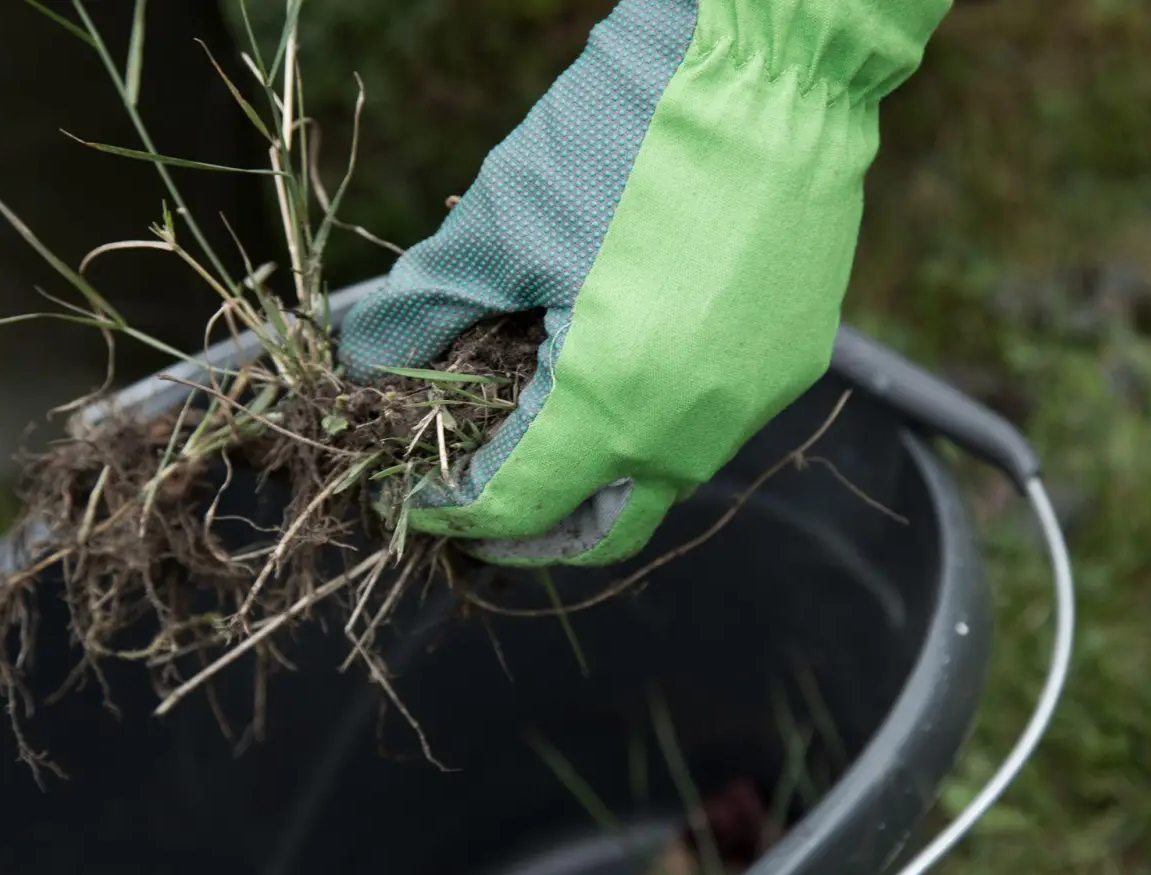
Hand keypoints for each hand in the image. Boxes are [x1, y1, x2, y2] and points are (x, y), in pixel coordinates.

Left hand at [340, 0, 950, 565]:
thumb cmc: (627, 132)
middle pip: (595, 532)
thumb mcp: (499, 224)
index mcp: (611, 405)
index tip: (404, 497)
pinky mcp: (791, 364)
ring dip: (589, 482)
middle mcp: (691, 430)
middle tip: (471, 509)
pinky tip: (616, 370)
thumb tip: (359, 356)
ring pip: (658, 484)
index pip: (509, 505)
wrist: (770, 64)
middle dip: (524, 533)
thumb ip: (420, 310)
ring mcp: (751, 403)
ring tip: (535, 438)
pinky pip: (708, 427)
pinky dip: (649, 426)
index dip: (442, 510)